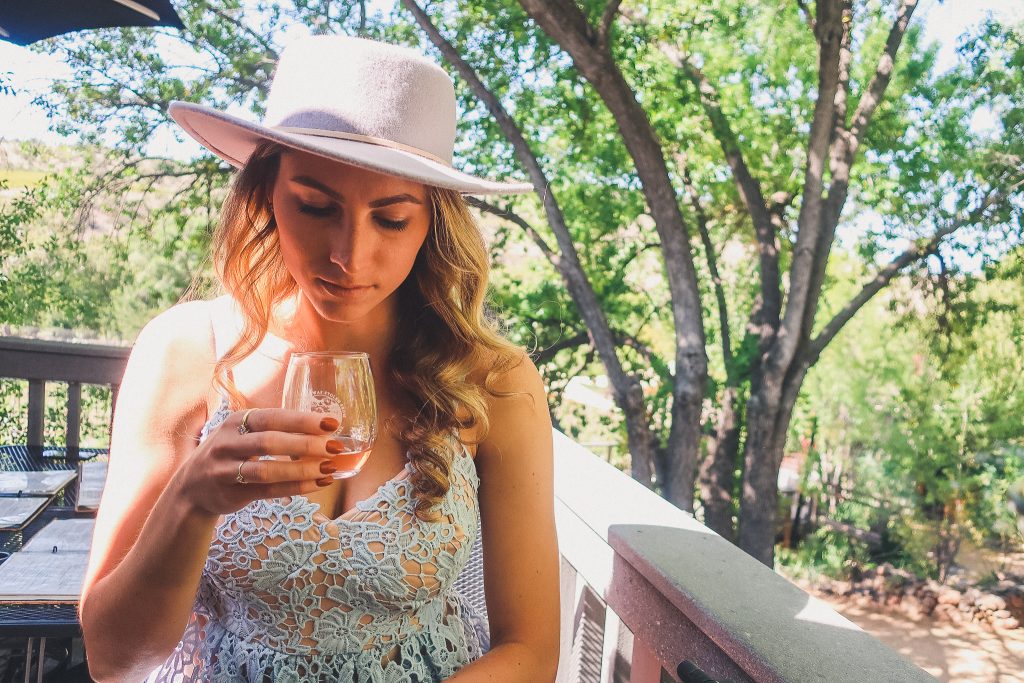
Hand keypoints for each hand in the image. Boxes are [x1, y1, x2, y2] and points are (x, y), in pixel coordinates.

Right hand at [172, 408, 339, 516]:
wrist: (191, 488)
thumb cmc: (230, 453)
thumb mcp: (242, 432)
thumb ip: (273, 428)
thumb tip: (322, 427)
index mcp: (236, 421)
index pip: (273, 417)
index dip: (303, 420)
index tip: (331, 423)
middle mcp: (227, 443)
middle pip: (269, 442)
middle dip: (305, 445)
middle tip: (334, 447)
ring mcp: (225, 470)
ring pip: (267, 470)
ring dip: (302, 470)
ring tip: (330, 469)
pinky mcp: (231, 494)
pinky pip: (267, 491)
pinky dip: (295, 488)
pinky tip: (318, 484)